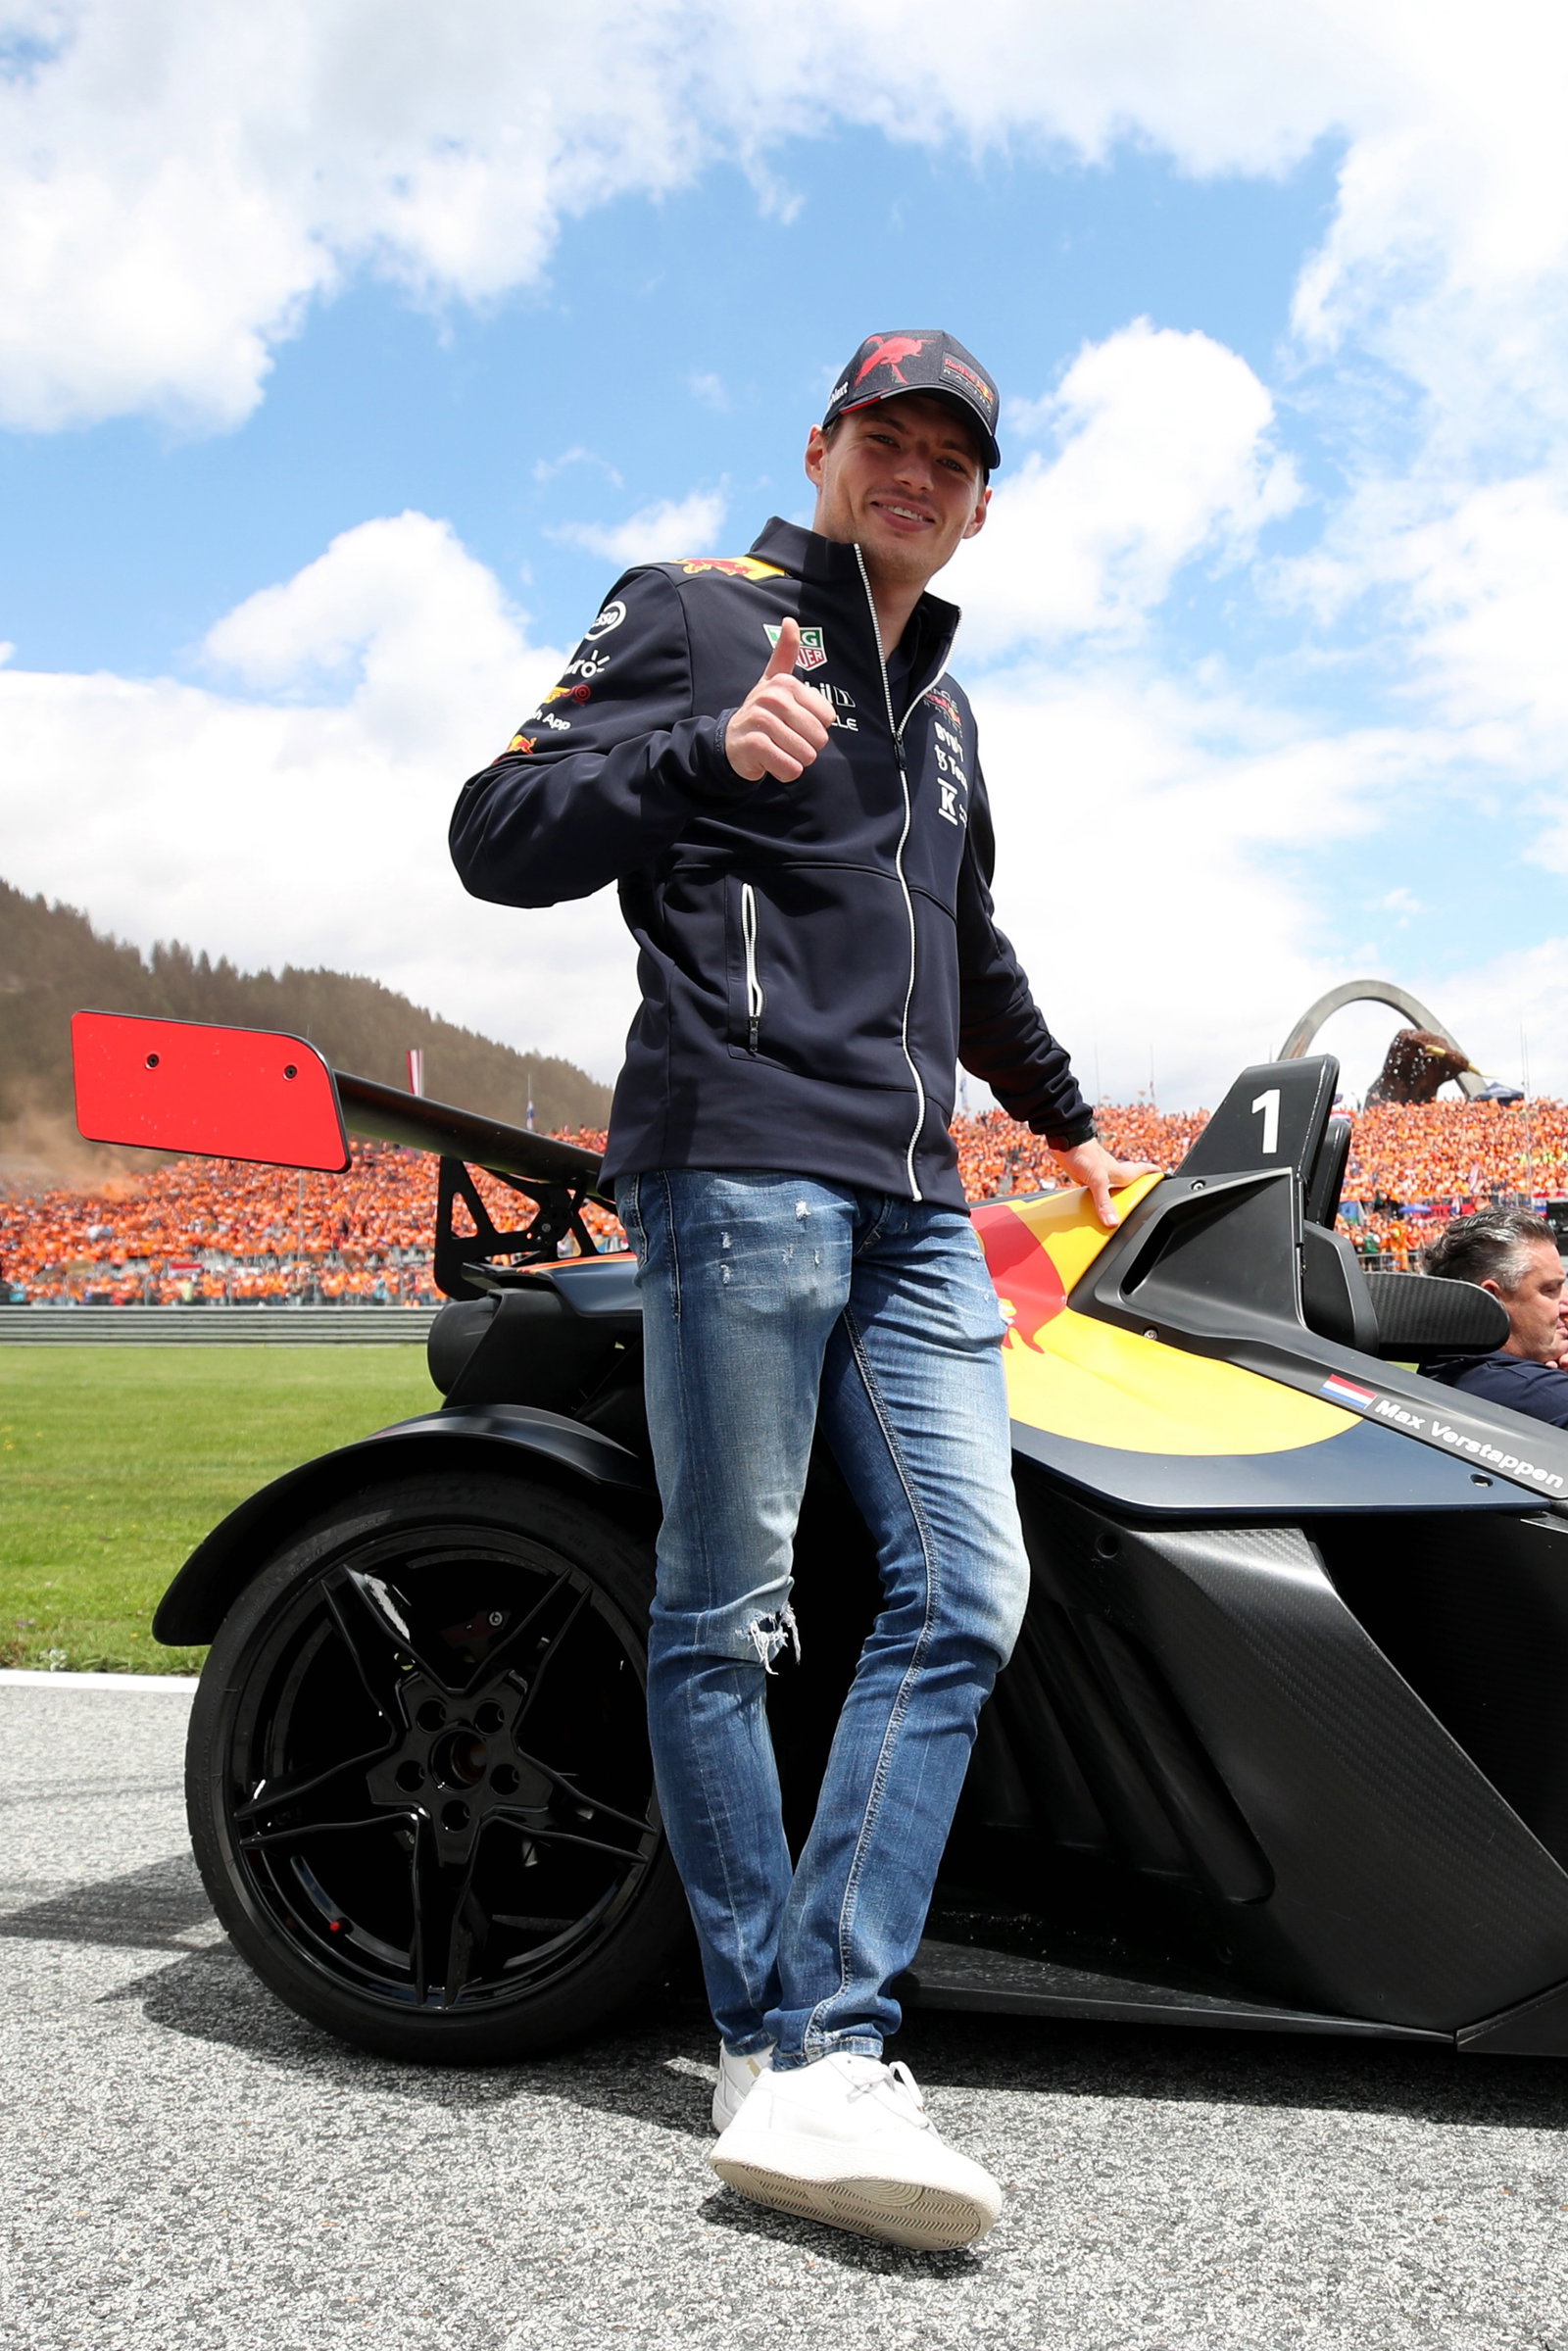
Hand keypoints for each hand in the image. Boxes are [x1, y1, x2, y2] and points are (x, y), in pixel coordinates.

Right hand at [724, 617, 834, 782]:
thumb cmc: (762, 711)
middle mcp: (772, 698)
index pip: (827, 718)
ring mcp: (762, 720)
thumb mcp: (774, 680)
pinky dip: (786, 772)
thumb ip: (785, 653)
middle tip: (787, 740)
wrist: (731, 741)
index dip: (816, 728)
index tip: (795, 723)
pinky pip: (790, 768)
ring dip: (796, 760)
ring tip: (779, 750)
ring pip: (805, 755)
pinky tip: (771, 763)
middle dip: (807, 747)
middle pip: (818, 737)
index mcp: (785, 684)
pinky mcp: (755, 745)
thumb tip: (790, 621)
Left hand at [1052, 1139, 1160, 1228]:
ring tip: (1121, 1202)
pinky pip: (1096, 1190)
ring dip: (1117, 1193)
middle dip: (1138, 1185)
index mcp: (1120, 1172)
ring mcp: (1099, 1174)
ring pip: (1113, 1186)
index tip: (1165, 1176)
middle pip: (1130, 1180)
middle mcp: (1112, 1173)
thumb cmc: (1084, 1153)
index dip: (1154, 1173)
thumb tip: (1113, 1222)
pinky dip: (1098, 1196)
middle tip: (1145, 1191)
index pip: (1143, 1171)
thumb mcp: (1097, 1180)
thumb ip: (1104, 1202)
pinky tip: (1093, 1202)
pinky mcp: (1085, 1176)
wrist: (1064, 1140)